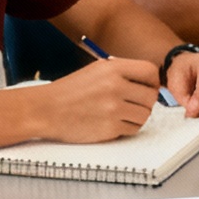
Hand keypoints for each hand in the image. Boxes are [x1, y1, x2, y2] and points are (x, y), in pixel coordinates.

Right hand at [39, 58, 158, 141]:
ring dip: (136, 117)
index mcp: (112, 68)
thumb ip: (122, 72)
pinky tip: (113, 123)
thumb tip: (150, 82)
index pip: (150, 71)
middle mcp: (115, 86)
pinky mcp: (110, 128)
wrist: (46, 110)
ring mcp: (113, 108)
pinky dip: (127, 128)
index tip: (147, 88)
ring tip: (120, 114)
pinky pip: (133, 129)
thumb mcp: (96, 70)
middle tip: (132, 104)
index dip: (153, 82)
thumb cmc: (69, 91)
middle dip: (145, 102)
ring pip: (145, 115)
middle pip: (151, 97)